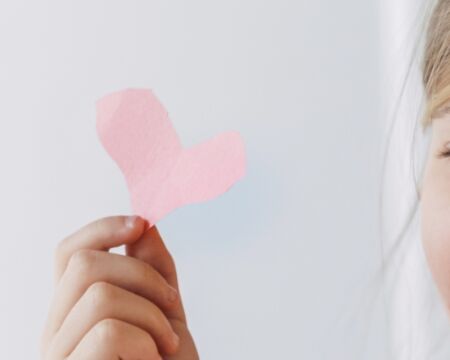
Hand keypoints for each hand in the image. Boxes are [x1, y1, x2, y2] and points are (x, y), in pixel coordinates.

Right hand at [40, 215, 198, 358]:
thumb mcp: (165, 309)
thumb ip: (153, 268)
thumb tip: (145, 224)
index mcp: (74, 308)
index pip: (69, 252)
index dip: (103, 229)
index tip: (141, 223)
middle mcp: (56, 329)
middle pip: (84, 264)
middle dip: (143, 274)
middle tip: (170, 303)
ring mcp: (58, 355)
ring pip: (99, 296)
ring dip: (151, 314)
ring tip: (166, 342)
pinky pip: (107, 332)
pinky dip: (145, 342)